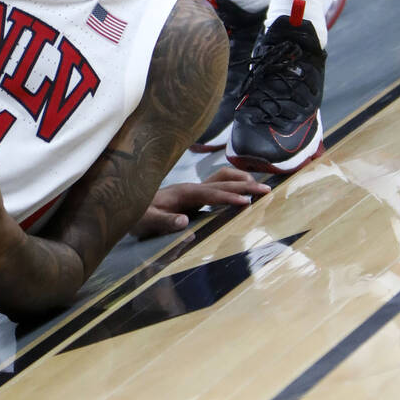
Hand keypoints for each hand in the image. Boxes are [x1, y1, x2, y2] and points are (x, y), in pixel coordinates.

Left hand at [131, 167, 270, 237]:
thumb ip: (164, 221)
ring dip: (241, 180)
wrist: (132, 206)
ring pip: (222, 178)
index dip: (228, 196)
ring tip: (261, 187)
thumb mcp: (147, 221)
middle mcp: (191, 187)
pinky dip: (235, 184)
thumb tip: (184, 221)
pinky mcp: (196, 194)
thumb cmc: (139, 215)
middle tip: (267, 190)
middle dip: (245, 185)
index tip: (245, 201)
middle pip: (222, 182)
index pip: (210, 193)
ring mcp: (194, 188)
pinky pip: (219, 185)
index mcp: (182, 193)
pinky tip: (245, 190)